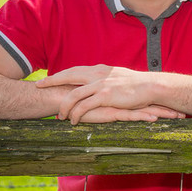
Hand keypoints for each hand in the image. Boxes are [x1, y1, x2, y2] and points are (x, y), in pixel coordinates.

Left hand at [37, 65, 176, 123]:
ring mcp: (101, 84)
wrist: (152, 86)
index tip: (48, 78)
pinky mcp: (105, 96)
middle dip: (52, 81)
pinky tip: (73, 121)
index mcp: (100, 69)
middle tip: (40, 86)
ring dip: (64, 106)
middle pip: (68, 76)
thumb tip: (101, 83)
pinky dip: (76, 114)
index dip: (60, 74)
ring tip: (59, 115)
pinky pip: (84, 106)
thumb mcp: (120, 78)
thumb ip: (108, 79)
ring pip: (74, 94)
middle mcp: (98, 74)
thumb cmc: (139, 85)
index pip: (75, 70)